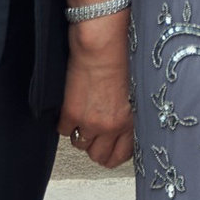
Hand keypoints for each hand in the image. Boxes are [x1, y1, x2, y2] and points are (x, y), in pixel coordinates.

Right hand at [60, 17, 134, 169]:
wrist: (101, 43)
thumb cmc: (121, 57)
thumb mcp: (135, 91)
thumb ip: (129, 114)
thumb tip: (123, 126)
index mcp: (130, 121)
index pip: (121, 155)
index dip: (114, 153)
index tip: (111, 146)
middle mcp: (111, 126)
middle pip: (99, 156)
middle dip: (96, 146)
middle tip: (94, 133)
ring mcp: (90, 122)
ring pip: (80, 145)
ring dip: (81, 133)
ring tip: (84, 116)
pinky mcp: (70, 113)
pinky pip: (64, 131)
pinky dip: (66, 122)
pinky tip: (72, 108)